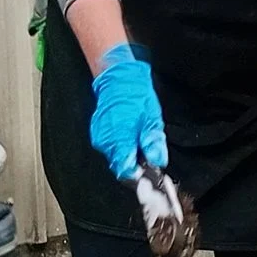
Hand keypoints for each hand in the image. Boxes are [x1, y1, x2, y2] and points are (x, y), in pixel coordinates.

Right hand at [89, 44, 167, 180]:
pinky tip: (130, 138)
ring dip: (127, 156)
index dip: (139, 177)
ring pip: (115, 157)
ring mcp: (99, 137)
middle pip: (120, 165)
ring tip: (139, 144)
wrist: (118, 79)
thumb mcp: (152, 119)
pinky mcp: (97, 134)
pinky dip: (120, 147)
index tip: (150, 177)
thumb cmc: (136, 96)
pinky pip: (109, 148)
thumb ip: (153, 143)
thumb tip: (158, 160)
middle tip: (148, 158)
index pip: (125, 170)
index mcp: (120, 137)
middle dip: (134, 166)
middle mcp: (106, 140)